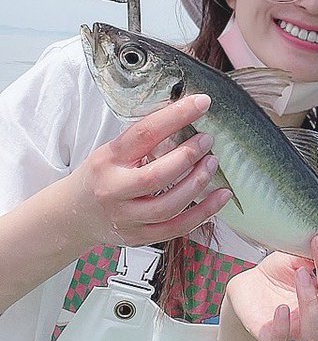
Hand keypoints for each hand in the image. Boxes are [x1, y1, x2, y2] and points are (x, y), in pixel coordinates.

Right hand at [71, 94, 230, 247]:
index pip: (144, 134)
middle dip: (187, 156)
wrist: (74, 215)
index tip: (201, 103)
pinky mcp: (139, 237)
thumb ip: (143, 141)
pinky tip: (220, 197)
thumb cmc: (100, 176)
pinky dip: (203, 213)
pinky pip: (176, 228)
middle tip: (207, 141)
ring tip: (212, 164)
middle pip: (155, 176)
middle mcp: (114, 190)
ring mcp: (126, 217)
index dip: (175, 116)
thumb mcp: (112, 152)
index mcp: (108, 160)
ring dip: (197, 184)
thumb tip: (185, 116)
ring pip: (168, 206)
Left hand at [223, 233, 317, 340]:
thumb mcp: (296, 254)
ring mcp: (297, 330)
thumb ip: (311, 251)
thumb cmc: (277, 273)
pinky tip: (280, 309)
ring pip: (315, 331)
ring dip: (311, 301)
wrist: (249, 288)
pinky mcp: (273, 339)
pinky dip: (282, 329)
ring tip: (300, 273)